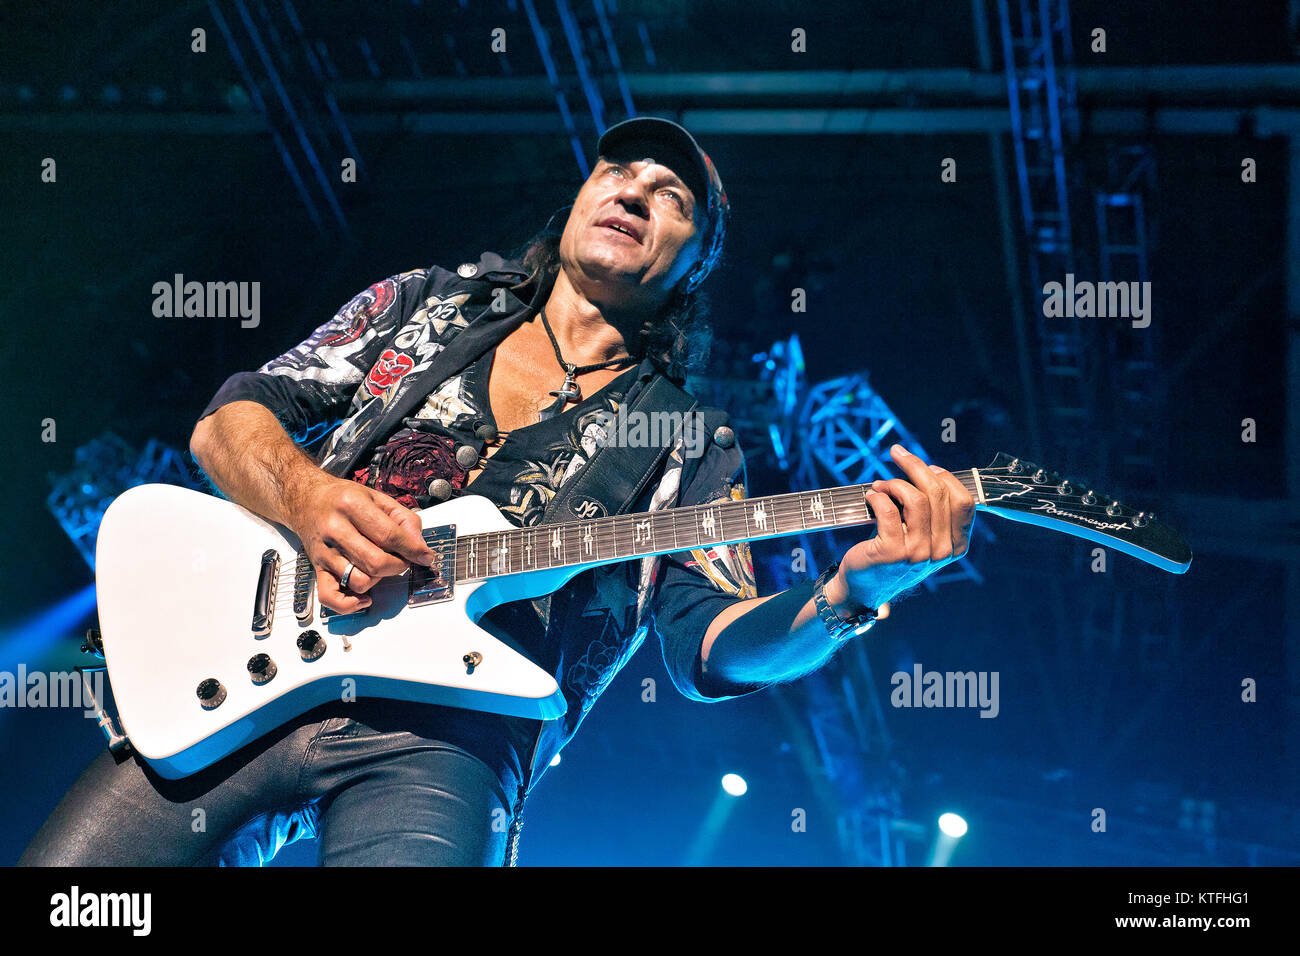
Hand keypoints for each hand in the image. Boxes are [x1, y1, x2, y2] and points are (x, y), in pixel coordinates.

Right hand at [285, 476, 434, 612]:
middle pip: (377, 562)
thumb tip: (419, 546)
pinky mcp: (317, 568)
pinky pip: (330, 597)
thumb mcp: (377, 497)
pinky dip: (350, 604)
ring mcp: (325, 552)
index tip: (426, 556)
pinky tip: (364, 597)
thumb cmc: (342, 499)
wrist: (306, 499)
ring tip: (380, 567)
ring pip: (360, 581)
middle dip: (399, 565)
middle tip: (403, 559)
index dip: (413, 549)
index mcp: (352, 505)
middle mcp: (335, 529)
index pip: (390, 535)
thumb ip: (404, 519)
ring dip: (379, 580)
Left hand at [827, 444, 975, 612]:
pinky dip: (878, 496)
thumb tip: (928, 471)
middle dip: (916, 466)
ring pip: (916, 499)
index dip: (945, 478)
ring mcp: (919, 553)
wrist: (864, 587)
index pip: (964, 502)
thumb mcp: (922, 536)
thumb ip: (933, 512)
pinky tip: (871, 496)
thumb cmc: (893, 552)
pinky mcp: (894, 553)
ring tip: (880, 485)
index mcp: (956, 546)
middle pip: (938, 494)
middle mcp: (942, 551)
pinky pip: (888, 510)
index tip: (927, 466)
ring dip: (894, 482)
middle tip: (897, 454)